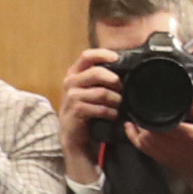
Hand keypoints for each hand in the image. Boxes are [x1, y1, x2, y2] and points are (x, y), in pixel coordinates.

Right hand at [59, 49, 123, 183]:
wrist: (75, 139)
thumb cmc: (87, 113)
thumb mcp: (91, 92)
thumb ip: (100, 80)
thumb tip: (123, 68)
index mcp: (74, 74)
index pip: (87, 56)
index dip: (103, 54)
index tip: (117, 58)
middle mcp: (70, 82)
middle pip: (96, 72)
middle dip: (114, 80)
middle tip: (122, 89)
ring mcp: (71, 98)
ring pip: (100, 92)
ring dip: (115, 99)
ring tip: (119, 105)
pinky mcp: (75, 112)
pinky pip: (98, 108)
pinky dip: (110, 112)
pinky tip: (114, 115)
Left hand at [127, 93, 192, 191]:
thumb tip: (185, 97)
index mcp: (188, 135)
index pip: (164, 125)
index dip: (153, 117)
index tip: (149, 106)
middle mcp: (175, 146)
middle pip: (149, 133)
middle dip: (142, 121)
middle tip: (140, 109)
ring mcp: (166, 154)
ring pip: (143, 141)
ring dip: (136, 128)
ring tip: (134, 117)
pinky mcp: (160, 159)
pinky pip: (142, 148)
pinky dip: (134, 138)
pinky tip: (131, 128)